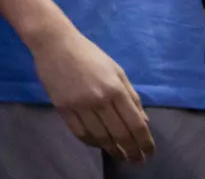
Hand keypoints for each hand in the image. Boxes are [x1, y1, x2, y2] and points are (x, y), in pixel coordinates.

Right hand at [29, 25, 153, 161]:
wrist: (55, 43)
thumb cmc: (89, 54)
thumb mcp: (116, 70)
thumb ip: (132, 96)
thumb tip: (144, 122)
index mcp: (116, 89)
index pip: (136, 124)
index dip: (145, 143)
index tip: (149, 153)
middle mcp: (99, 100)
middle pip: (120, 135)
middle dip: (132, 152)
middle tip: (136, 161)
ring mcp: (79, 105)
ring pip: (100, 137)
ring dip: (113, 150)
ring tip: (120, 156)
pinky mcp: (62, 107)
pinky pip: (80, 132)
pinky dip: (92, 142)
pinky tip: (99, 144)